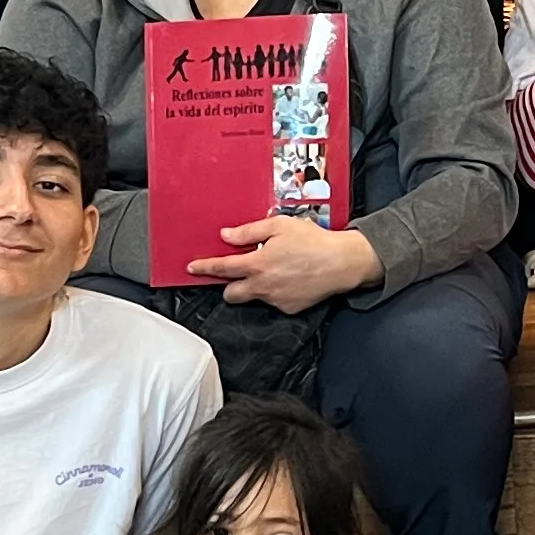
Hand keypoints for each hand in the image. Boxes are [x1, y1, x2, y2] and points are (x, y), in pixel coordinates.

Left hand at [191, 214, 379, 311]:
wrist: (342, 263)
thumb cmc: (313, 242)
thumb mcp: (279, 226)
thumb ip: (249, 232)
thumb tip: (227, 236)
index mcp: (256, 264)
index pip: (221, 269)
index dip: (204, 268)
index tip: (192, 268)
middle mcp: (262, 286)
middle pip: (230, 294)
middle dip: (229, 285)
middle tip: (240, 271)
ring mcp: (276, 300)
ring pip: (253, 298)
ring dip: (255, 287)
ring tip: (273, 271)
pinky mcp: (289, 308)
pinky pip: (274, 302)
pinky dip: (276, 292)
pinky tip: (290, 279)